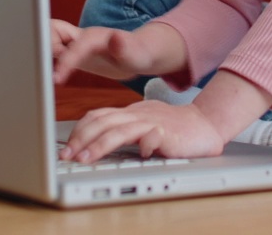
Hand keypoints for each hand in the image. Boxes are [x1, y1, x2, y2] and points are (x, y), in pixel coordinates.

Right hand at [51, 22, 185, 84]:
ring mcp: (74, 42)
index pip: (74, 46)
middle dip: (42, 47)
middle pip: (50, 30)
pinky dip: (43, 59)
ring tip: (39, 74)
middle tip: (40, 71)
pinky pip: (50, 49)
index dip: (64, 61)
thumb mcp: (136, 55)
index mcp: (94, 37)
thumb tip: (115, 37)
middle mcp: (80, 36)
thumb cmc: (139, 55)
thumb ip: (125, 47)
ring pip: (46, 37)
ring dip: (39, 52)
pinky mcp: (71, 50)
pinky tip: (44, 76)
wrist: (138, 52)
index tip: (56, 78)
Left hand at [59, 100, 224, 162]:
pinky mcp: (169, 134)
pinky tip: (140, 154)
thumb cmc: (172, 127)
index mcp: (129, 113)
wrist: (205, 124)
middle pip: (103, 122)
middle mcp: (137, 115)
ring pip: (121, 131)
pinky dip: (145, 145)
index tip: (66, 148)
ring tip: (86, 159)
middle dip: (81, 139)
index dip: (79, 131)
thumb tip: (91, 143)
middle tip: (68, 156)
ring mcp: (153, 123)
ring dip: (100, 145)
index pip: (97, 116)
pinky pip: (154, 137)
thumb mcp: (141, 124)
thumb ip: (121, 129)